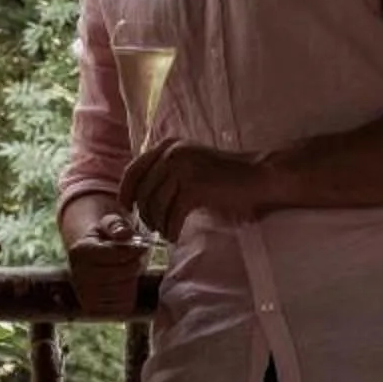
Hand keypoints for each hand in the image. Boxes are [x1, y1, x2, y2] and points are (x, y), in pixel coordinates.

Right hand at [65, 211, 147, 316]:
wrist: (89, 259)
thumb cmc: (104, 239)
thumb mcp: (108, 224)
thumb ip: (117, 224)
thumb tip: (124, 233)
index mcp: (80, 251)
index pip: (118, 254)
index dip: (135, 249)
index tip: (141, 245)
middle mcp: (78, 275)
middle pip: (124, 273)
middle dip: (135, 264)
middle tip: (135, 259)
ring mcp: (84, 295)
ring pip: (125, 290)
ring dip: (132, 280)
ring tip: (126, 271)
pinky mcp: (94, 310)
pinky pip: (124, 305)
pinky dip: (129, 295)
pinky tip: (121, 285)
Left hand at [120, 138, 267, 238]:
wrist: (256, 177)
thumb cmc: (224, 176)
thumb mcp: (189, 166)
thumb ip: (165, 173)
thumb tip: (139, 196)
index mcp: (168, 145)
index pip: (134, 169)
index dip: (126, 192)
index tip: (126, 209)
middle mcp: (172, 153)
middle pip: (143, 191)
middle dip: (145, 214)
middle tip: (154, 228)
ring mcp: (183, 168)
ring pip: (156, 204)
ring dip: (159, 224)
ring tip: (166, 232)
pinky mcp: (194, 186)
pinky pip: (172, 214)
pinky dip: (171, 228)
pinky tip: (174, 235)